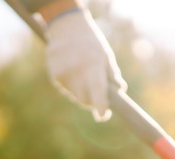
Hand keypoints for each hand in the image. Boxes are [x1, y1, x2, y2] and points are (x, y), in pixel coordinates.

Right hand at [44, 7, 125, 121]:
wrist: (67, 27)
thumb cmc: (91, 42)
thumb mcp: (106, 54)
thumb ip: (112, 74)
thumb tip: (119, 91)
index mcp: (93, 64)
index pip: (98, 91)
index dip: (101, 106)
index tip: (103, 116)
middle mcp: (77, 70)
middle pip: (85, 100)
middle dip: (92, 101)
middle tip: (98, 95)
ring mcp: (64, 73)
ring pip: (75, 96)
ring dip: (81, 92)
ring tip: (82, 73)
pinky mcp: (54, 75)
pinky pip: (66, 89)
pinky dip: (71, 85)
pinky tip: (72, 70)